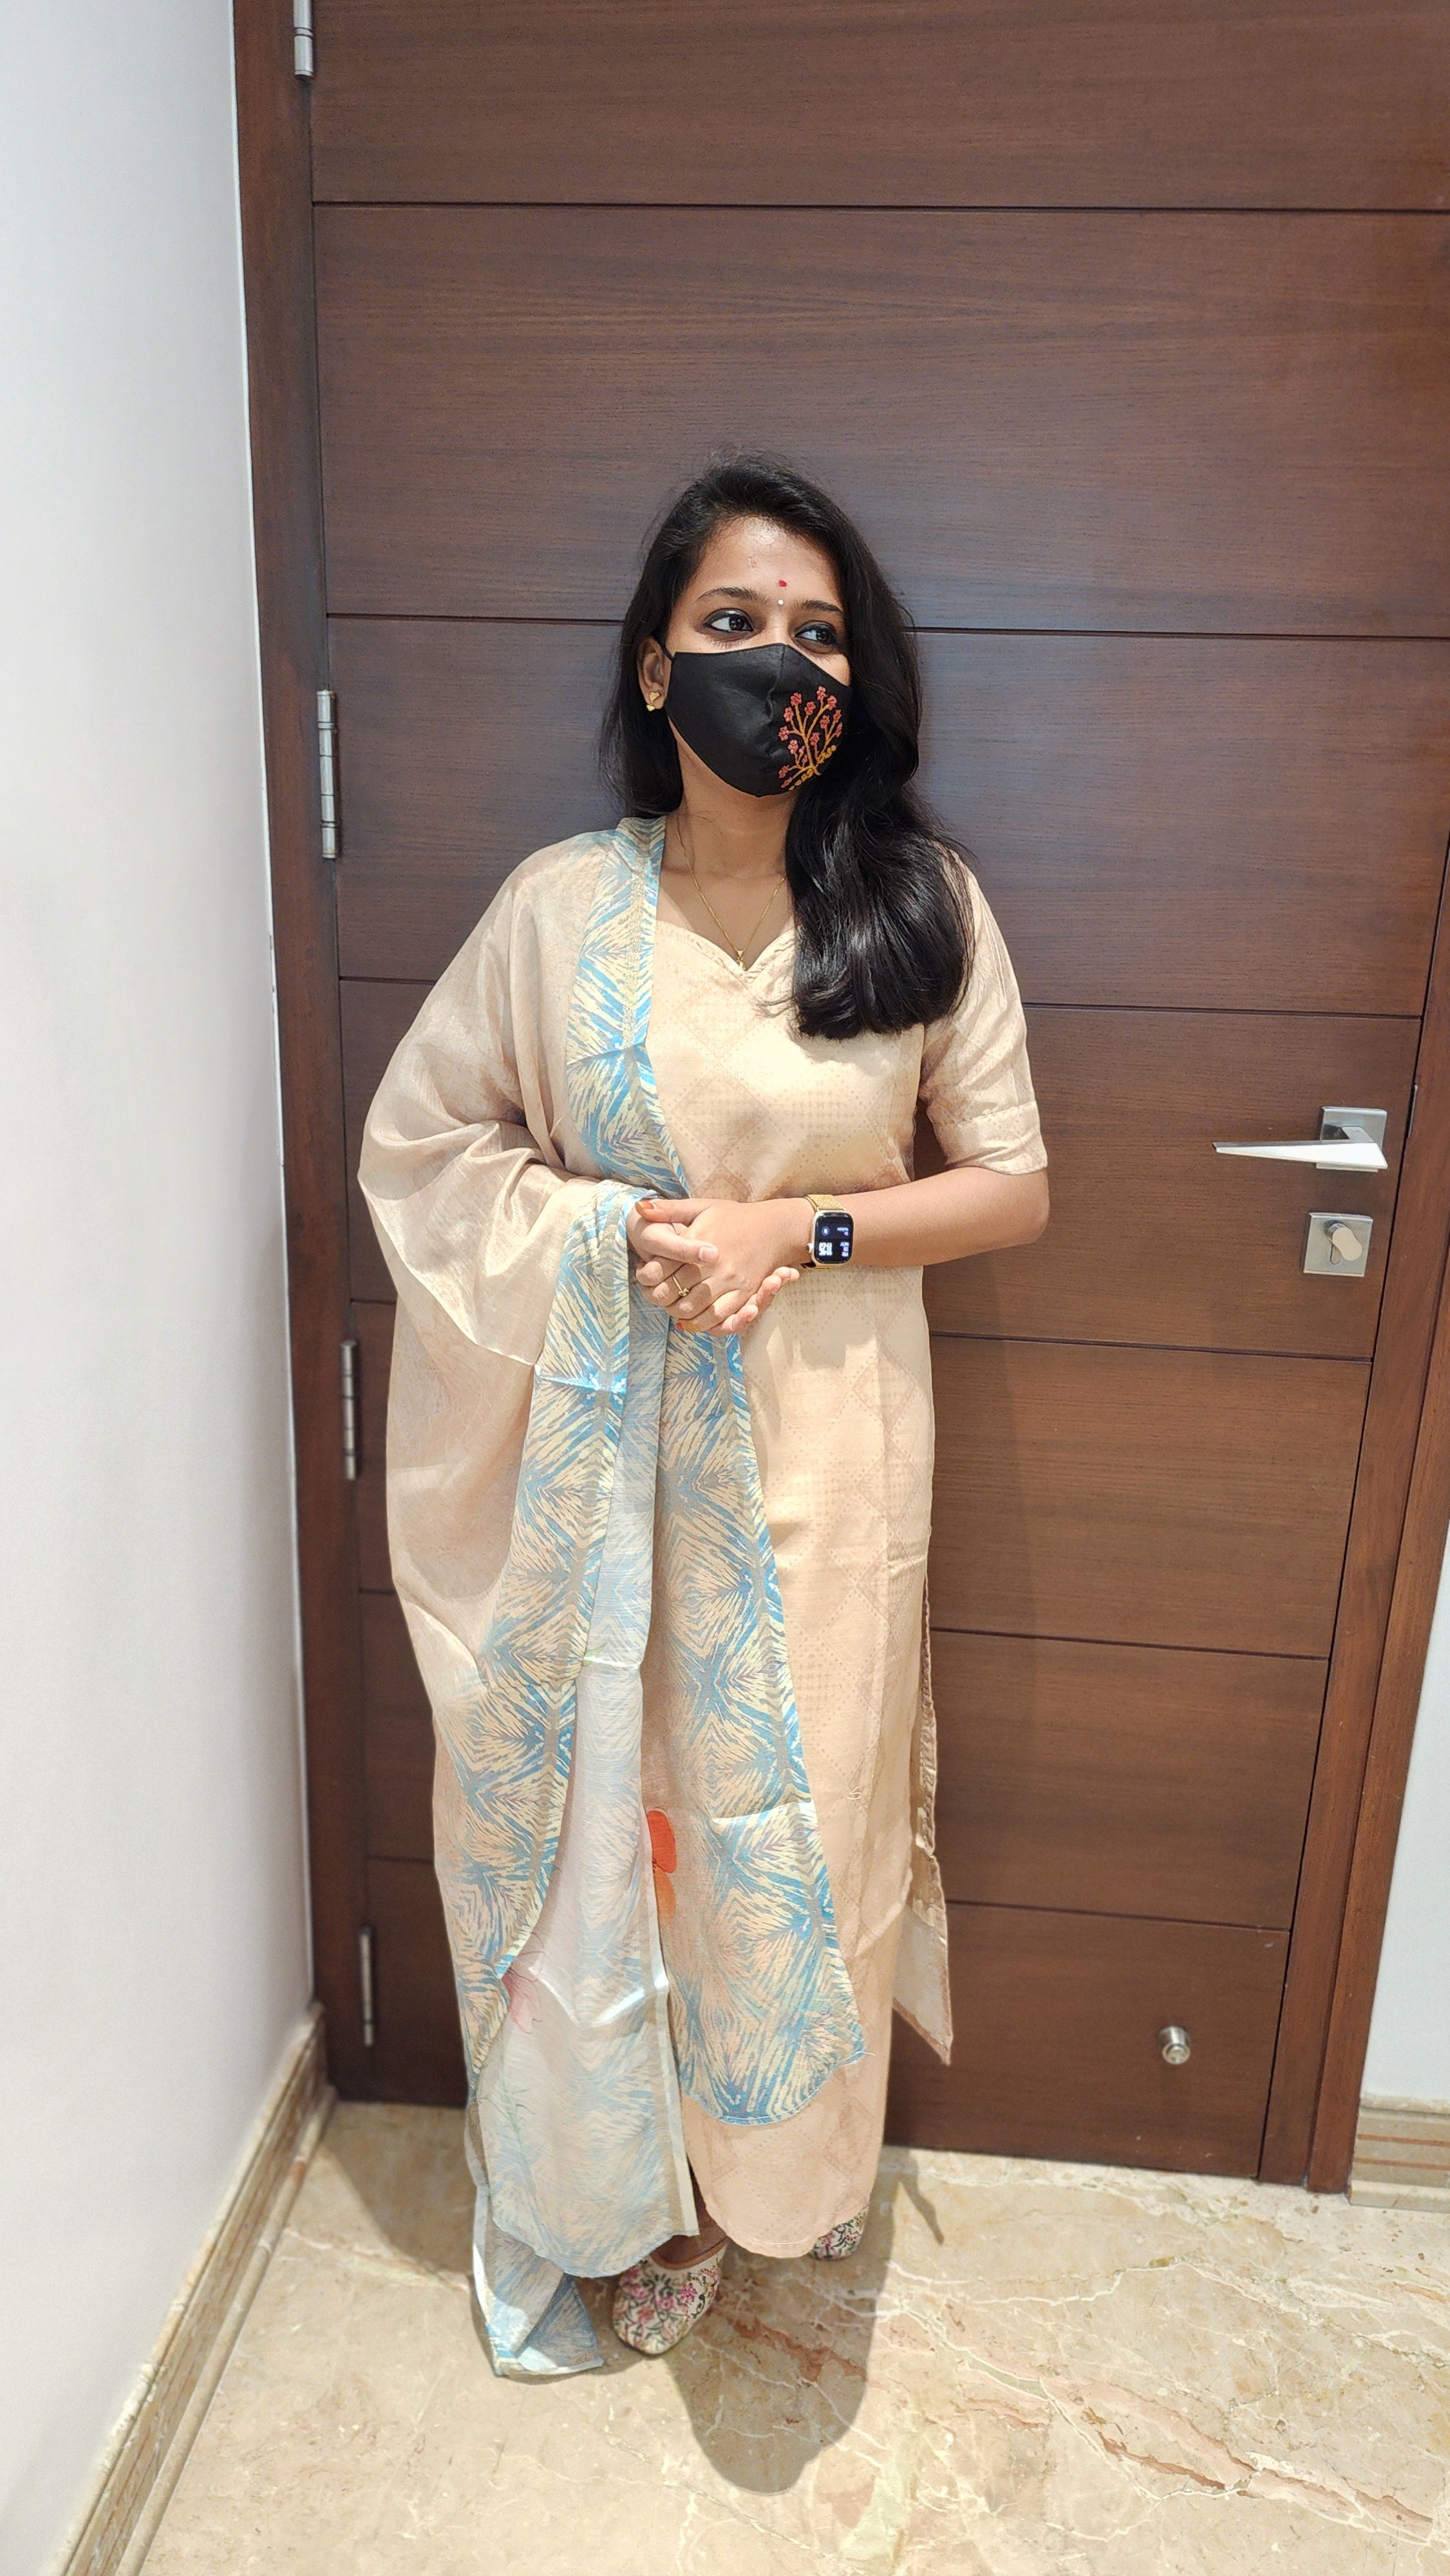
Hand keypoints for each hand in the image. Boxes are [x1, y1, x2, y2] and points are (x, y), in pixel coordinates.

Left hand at [628, 1196, 804, 1336]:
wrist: (774, 1227)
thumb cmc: (733, 1216)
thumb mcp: (701, 1206)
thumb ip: (670, 1209)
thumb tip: (639, 1208)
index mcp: (700, 1241)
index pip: (666, 1267)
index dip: (651, 1277)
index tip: (645, 1278)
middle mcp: (715, 1263)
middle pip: (678, 1292)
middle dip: (662, 1298)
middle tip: (654, 1297)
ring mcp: (732, 1280)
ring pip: (697, 1308)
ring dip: (679, 1313)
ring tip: (671, 1308)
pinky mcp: (745, 1292)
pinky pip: (720, 1316)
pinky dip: (702, 1323)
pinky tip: (690, 1320)